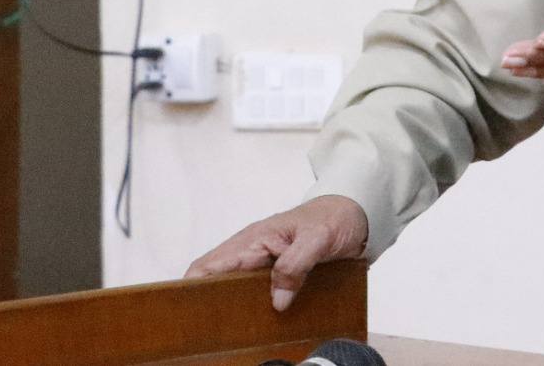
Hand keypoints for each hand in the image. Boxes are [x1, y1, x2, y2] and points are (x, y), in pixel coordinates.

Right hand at [184, 194, 368, 310]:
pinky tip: (257, 321)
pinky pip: (254, 290)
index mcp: (254, 238)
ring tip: (231, 329)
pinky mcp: (275, 271)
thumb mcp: (318, 239)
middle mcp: (252, 250)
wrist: (355, 213)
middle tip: (210, 327)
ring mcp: (263, 261)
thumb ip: (296, 265)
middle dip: (209, 301)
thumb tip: (277, 300)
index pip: (209, 265)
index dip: (192, 287)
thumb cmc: (335, 217)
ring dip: (231, 305)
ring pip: (233, 287)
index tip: (188, 308)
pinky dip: (251, 305)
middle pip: (215, 279)